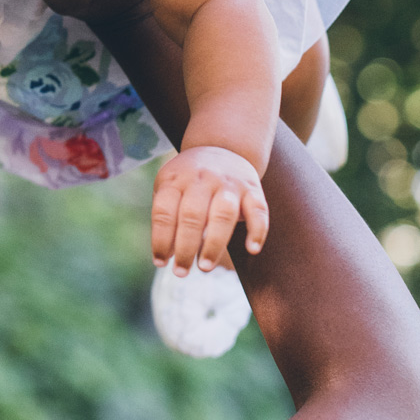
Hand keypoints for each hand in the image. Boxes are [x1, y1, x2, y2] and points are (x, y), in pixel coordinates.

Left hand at [151, 146, 268, 275]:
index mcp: (176, 179)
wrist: (222, 147)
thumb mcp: (170, 188)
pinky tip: (252, 249)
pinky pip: (258, 210)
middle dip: (185, 248)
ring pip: (223, 214)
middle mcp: (202, 179)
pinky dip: (257, 231)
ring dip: (214, 244)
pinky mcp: (253, 190)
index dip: (161, 240)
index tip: (161, 263)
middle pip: (192, 216)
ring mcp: (229, 184)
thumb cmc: (189, 181)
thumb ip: (167, 218)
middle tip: (181, 272)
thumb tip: (167, 257)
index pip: (164, 212)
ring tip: (205, 267)